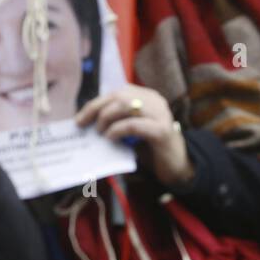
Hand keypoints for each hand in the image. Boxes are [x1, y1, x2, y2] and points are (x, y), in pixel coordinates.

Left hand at [76, 84, 193, 187]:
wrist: (178, 167)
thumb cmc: (151, 149)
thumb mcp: (132, 131)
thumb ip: (117, 121)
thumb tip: (89, 122)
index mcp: (148, 97)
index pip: (118, 92)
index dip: (96, 103)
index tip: (80, 118)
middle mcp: (155, 101)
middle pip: (120, 95)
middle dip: (97, 108)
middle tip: (83, 124)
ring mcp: (160, 114)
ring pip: (127, 104)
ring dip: (106, 117)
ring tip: (100, 132)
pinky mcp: (162, 131)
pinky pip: (134, 125)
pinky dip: (118, 129)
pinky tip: (110, 138)